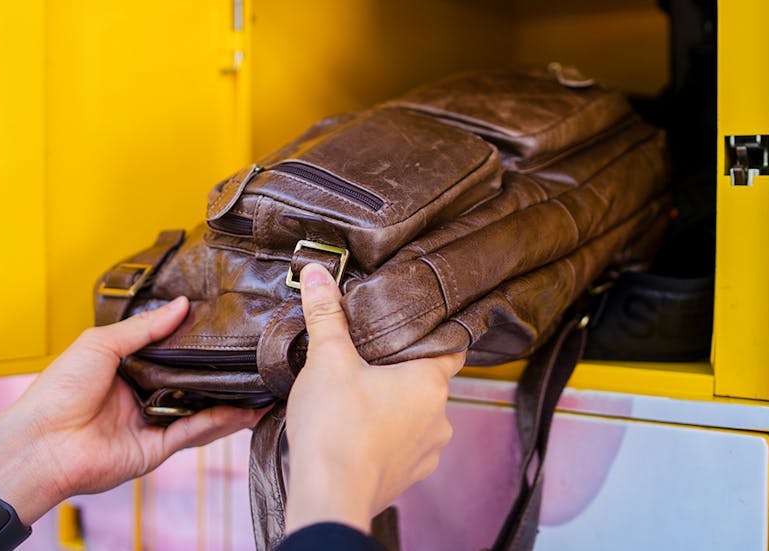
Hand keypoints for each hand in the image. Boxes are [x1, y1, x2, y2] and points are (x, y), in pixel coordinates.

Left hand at [0, 297, 263, 524]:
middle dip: (219, 373)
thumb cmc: (58, 391)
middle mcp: (141, 395)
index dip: (195, 343)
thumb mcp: (102, 343)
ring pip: (199, 410)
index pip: (170, 352)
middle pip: (189, 382)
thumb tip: (181, 305)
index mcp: (125, 368)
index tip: (224, 328)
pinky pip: (193, 433)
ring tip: (259, 386)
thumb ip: (145, 327)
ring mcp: (150, 423)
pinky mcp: (155, 450)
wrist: (42, 441)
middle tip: (250, 358)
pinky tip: (242, 410)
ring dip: (229, 400)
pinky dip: (218, 422)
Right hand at [283, 264, 464, 535]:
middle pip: (427, 382)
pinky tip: (355, 431)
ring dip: (393, 408)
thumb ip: (326, 314)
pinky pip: (401, 448)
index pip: (450, 347)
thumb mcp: (328, 359)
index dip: (436, 332)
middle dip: (400, 371)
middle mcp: (439, 419)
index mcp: (430, 383)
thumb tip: (318, 273)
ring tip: (357, 397)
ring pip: (415, 418)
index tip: (419, 321)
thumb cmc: (335, 426)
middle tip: (369, 357)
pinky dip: (383, 438)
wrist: (328, 496)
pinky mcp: (405, 478)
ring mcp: (426, 453)